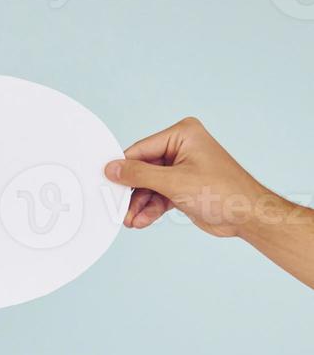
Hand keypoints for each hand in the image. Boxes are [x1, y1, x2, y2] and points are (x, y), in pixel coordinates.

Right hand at [103, 117, 285, 237]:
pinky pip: (157, 196)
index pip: (141, 150)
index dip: (123, 170)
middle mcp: (181, 148)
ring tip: (132, 220)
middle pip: (142, 170)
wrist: (247, 215)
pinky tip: (143, 220)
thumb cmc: (224, 191)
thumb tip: (113, 169)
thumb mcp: (174, 182)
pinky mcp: (181, 186)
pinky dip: (149, 209)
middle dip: (132, 193)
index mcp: (183, 134)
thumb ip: (140, 175)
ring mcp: (181, 168)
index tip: (108, 185)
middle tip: (119, 209)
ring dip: (139, 204)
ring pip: (147, 186)